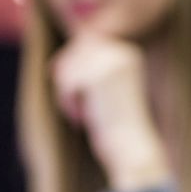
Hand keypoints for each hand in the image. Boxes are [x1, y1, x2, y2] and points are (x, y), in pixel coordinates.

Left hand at [51, 34, 170, 191]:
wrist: (131, 149)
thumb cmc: (116, 126)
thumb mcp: (103, 89)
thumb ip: (86, 66)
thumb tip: (59, 51)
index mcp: (127, 53)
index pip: (86, 42)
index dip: (72, 66)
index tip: (76, 94)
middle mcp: (122, 52)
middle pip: (73, 50)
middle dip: (67, 78)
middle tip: (76, 108)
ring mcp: (112, 62)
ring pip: (67, 65)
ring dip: (66, 92)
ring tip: (80, 114)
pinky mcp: (99, 76)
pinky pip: (66, 80)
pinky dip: (66, 101)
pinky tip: (81, 118)